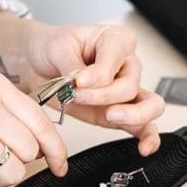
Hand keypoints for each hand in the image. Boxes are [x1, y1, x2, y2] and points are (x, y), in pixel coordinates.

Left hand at [25, 24, 164, 154]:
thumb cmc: (52, 48)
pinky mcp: (120, 113)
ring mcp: (125, 90)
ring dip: (131, 114)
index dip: (100, 72)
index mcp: (115, 40)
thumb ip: (74, 64)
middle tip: (78, 96)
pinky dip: (147, 137)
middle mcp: (126, 64)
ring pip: (149, 104)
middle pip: (131, 84)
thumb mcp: (58, 47)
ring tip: (110, 116)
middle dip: (102, 95)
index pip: (119, 56)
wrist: (36, 64)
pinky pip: (143, 126)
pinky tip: (144, 147)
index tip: (79, 80)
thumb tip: (84, 81)